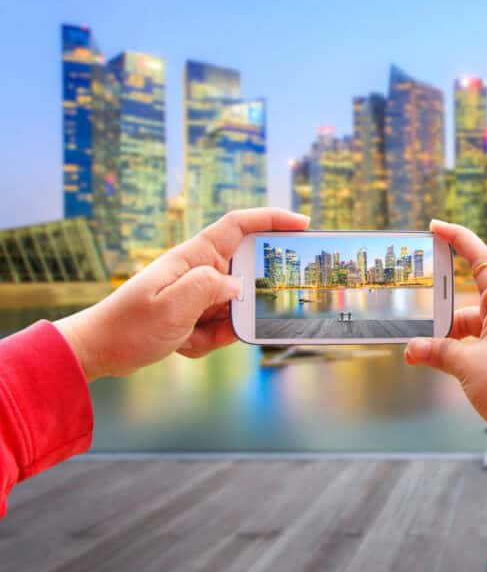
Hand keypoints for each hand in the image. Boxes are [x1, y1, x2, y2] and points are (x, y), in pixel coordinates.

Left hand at [55, 208, 309, 380]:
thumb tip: (240, 285)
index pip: (239, 226)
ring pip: (237, 306)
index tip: (302, 224)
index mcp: (193, 257)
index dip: (272, 220)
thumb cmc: (129, 326)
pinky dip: (209, 341)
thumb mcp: (171, 306)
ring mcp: (199, 293)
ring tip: (194, 338)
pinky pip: (222, 327)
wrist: (98, 351)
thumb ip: (208, 288)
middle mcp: (200, 270)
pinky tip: (184, 345)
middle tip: (256, 310)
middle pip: (247, 272)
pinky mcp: (197, 314)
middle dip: (255, 294)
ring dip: (223, 328)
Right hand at [404, 220, 486, 441]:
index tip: (437, 227)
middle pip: (469, 304)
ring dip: (448, 342)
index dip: (459, 240)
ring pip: (472, 331)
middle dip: (442, 317)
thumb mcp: (465, 363)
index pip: (481, 261)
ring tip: (422, 356)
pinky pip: (479, 349)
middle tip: (418, 327)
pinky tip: (441, 367)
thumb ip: (436, 351)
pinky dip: (459, 355)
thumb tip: (413, 350)